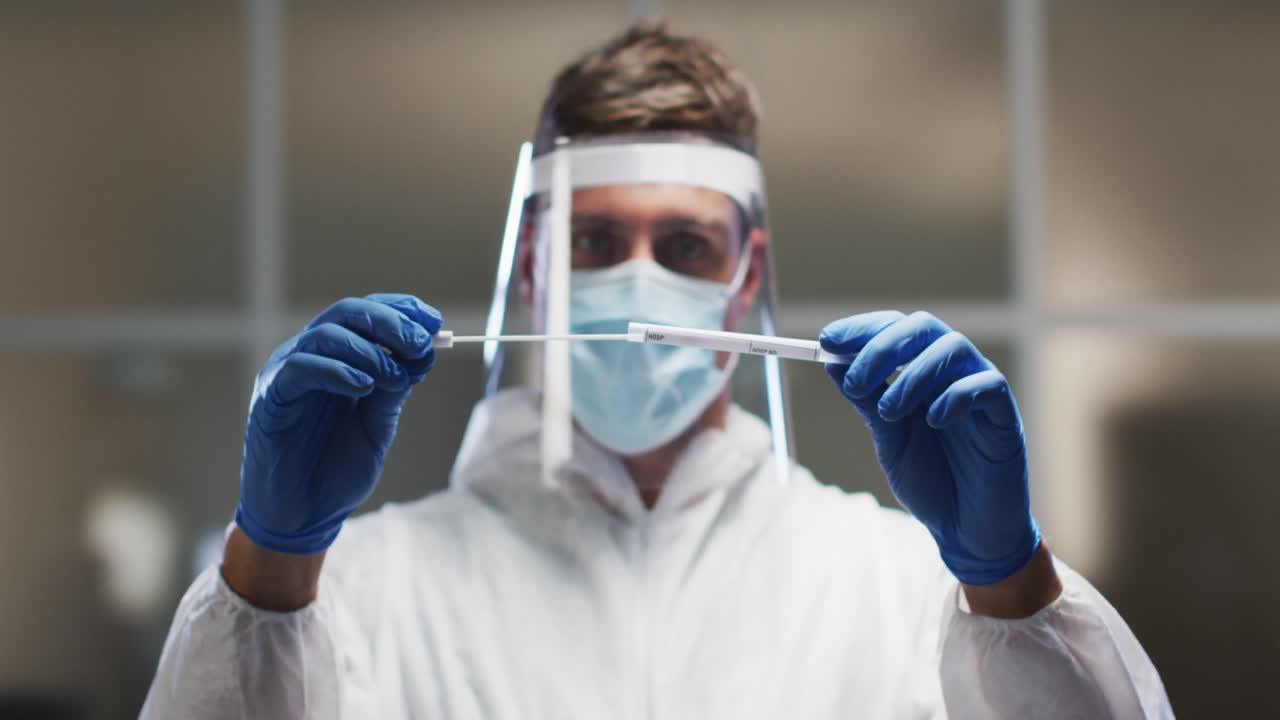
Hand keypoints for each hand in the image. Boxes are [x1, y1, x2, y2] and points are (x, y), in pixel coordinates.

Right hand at [236, 293, 442, 554]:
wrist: (304, 516)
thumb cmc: (336, 470)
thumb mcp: (377, 426)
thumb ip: (393, 390)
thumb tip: (423, 353)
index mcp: (339, 359)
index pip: (368, 315)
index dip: (401, 310)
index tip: (435, 322)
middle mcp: (311, 357)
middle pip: (348, 313)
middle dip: (390, 322)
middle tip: (420, 342)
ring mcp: (287, 373)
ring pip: (325, 334)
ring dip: (369, 349)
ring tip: (395, 375)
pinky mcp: (270, 397)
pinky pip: (300, 368)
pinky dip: (336, 370)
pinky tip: (362, 386)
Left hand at [820, 311, 1039, 585]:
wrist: (965, 532)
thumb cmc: (930, 483)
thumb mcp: (888, 440)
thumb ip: (867, 402)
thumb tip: (833, 364)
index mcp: (920, 373)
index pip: (895, 329)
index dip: (862, 328)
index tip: (827, 341)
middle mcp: (951, 373)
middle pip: (923, 327)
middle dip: (883, 346)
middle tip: (857, 380)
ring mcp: (980, 391)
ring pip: (953, 348)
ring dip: (913, 374)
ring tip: (890, 411)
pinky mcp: (1005, 416)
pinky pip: (987, 385)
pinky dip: (956, 396)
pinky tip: (934, 422)